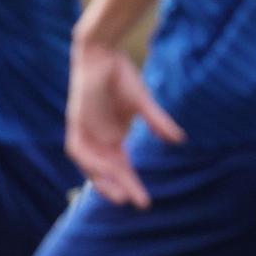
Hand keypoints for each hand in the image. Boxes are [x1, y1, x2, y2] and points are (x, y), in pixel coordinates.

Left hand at [66, 40, 184, 208]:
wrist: (102, 54)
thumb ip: (157, 122)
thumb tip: (180, 140)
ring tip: (120, 194)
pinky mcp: (75, 124)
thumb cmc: (122, 76)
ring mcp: (85, 133)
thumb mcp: (143, 103)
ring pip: (91, 166)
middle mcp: (98, 140)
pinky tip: (103, 170)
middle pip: (107, 172)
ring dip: (103, 181)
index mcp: (113, 137)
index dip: (132, 183)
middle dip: (120, 188)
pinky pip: (78, 150)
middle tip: (137, 201)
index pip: (122, 167)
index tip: (146, 201)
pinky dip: (90, 161)